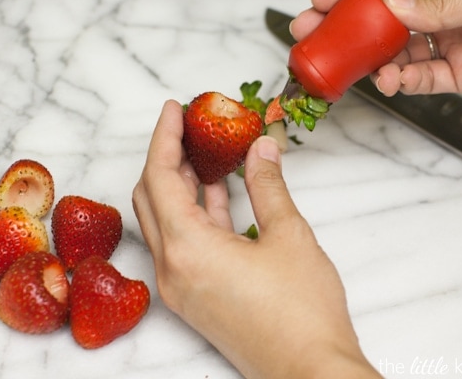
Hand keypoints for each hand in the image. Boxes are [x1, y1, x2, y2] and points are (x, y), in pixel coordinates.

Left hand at [132, 100, 380, 378]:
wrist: (309, 371)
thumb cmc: (303, 312)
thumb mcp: (289, 236)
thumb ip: (269, 186)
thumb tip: (262, 149)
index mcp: (189, 249)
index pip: (160, 177)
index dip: (165, 137)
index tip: (174, 108)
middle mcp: (173, 269)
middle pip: (152, 198)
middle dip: (167, 157)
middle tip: (188, 127)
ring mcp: (181, 286)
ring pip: (166, 221)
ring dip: (181, 185)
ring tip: (205, 153)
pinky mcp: (196, 297)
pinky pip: (183, 244)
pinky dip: (195, 214)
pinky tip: (217, 194)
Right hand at [291, 0, 461, 101]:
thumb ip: (443, 3)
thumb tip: (394, 4)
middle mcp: (448, 8)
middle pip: (386, 16)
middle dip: (349, 26)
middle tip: (316, 35)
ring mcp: (451, 41)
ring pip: (398, 50)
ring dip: (372, 59)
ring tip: (355, 68)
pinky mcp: (460, 72)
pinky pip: (421, 78)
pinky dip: (402, 82)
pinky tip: (389, 81)